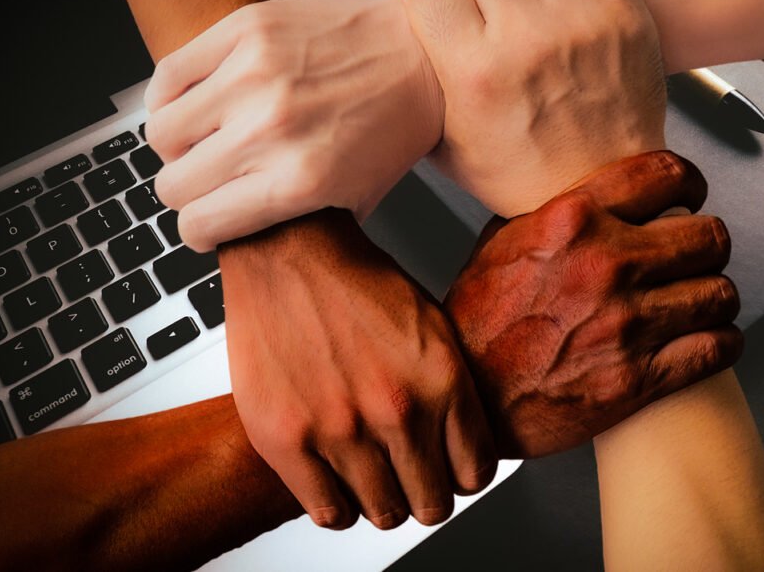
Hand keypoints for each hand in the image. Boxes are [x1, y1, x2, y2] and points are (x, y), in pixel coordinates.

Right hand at [144, 0, 441, 250]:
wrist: (424, 57)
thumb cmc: (392, 129)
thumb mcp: (356, 199)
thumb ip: (295, 224)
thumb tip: (237, 237)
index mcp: (297, 182)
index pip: (199, 224)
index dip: (198, 231)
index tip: (206, 222)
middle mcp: (269, 131)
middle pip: (173, 185)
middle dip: (188, 191)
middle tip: (210, 180)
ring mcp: (253, 75)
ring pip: (160, 131)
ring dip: (178, 144)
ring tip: (206, 138)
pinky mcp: (245, 29)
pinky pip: (168, 74)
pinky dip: (171, 95)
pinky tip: (198, 101)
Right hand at [221, 210, 494, 529]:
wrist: (288, 249)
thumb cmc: (357, 281)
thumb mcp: (433, 325)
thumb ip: (452, 388)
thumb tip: (466, 444)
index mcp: (442, 380)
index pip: (476, 474)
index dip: (463, 476)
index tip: (450, 471)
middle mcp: (396, 410)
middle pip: (432, 503)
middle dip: (425, 495)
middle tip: (411, 479)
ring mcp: (340, 429)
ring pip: (383, 513)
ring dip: (382, 501)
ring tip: (372, 476)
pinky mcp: (286, 440)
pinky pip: (329, 513)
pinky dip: (338, 507)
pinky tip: (337, 481)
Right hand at [402, 0, 666, 215]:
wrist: (603, 193)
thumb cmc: (525, 175)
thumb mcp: (449, 148)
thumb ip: (422, 92)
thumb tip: (401, 51)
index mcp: (476, 73)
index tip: (442, 9)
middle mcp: (527, 40)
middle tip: (486, 8)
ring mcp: (580, 22)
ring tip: (528, 2)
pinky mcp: (623, 14)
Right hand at [447, 151, 741, 456]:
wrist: (470, 398)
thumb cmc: (478, 324)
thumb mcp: (500, 242)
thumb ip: (554, 211)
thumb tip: (594, 191)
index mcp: (572, 221)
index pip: (667, 175)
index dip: (690, 183)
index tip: (691, 194)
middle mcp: (605, 265)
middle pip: (709, 235)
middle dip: (706, 245)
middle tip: (696, 255)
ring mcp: (626, 323)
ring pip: (721, 292)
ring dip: (715, 297)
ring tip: (701, 301)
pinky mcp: (640, 377)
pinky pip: (718, 347)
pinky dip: (720, 343)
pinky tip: (704, 340)